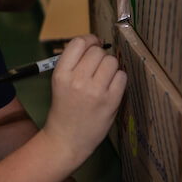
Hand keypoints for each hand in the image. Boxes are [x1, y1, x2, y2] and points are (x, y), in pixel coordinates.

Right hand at [43, 34, 125, 165]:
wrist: (65, 140)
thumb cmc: (64, 109)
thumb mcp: (60, 82)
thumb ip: (74, 63)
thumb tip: (95, 44)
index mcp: (61, 73)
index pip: (79, 42)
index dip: (89, 41)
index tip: (93, 46)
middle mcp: (77, 80)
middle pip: (97, 51)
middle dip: (100, 56)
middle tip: (97, 69)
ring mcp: (95, 91)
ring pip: (112, 61)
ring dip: (111, 67)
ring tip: (104, 79)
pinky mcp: (110, 101)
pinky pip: (122, 76)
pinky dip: (119, 79)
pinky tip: (112, 87)